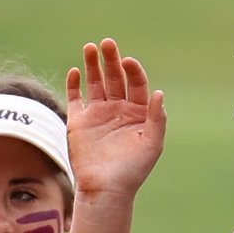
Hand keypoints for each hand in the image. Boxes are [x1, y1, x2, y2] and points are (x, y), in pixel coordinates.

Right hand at [66, 38, 165, 197]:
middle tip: (108, 43)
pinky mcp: (78, 121)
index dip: (133, 71)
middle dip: (111, 59)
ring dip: (93, 64)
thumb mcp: (152, 144)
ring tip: (90, 47)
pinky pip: (75, 98)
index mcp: (138, 112)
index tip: (128, 62)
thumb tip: (159, 93)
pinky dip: (74, 84)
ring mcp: (97, 114)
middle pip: (114, 77)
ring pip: (95, 82)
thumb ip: (157, 118)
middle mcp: (118, 109)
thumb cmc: (132, 170)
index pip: (136, 83)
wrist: (106, 189)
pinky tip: (75, 72)